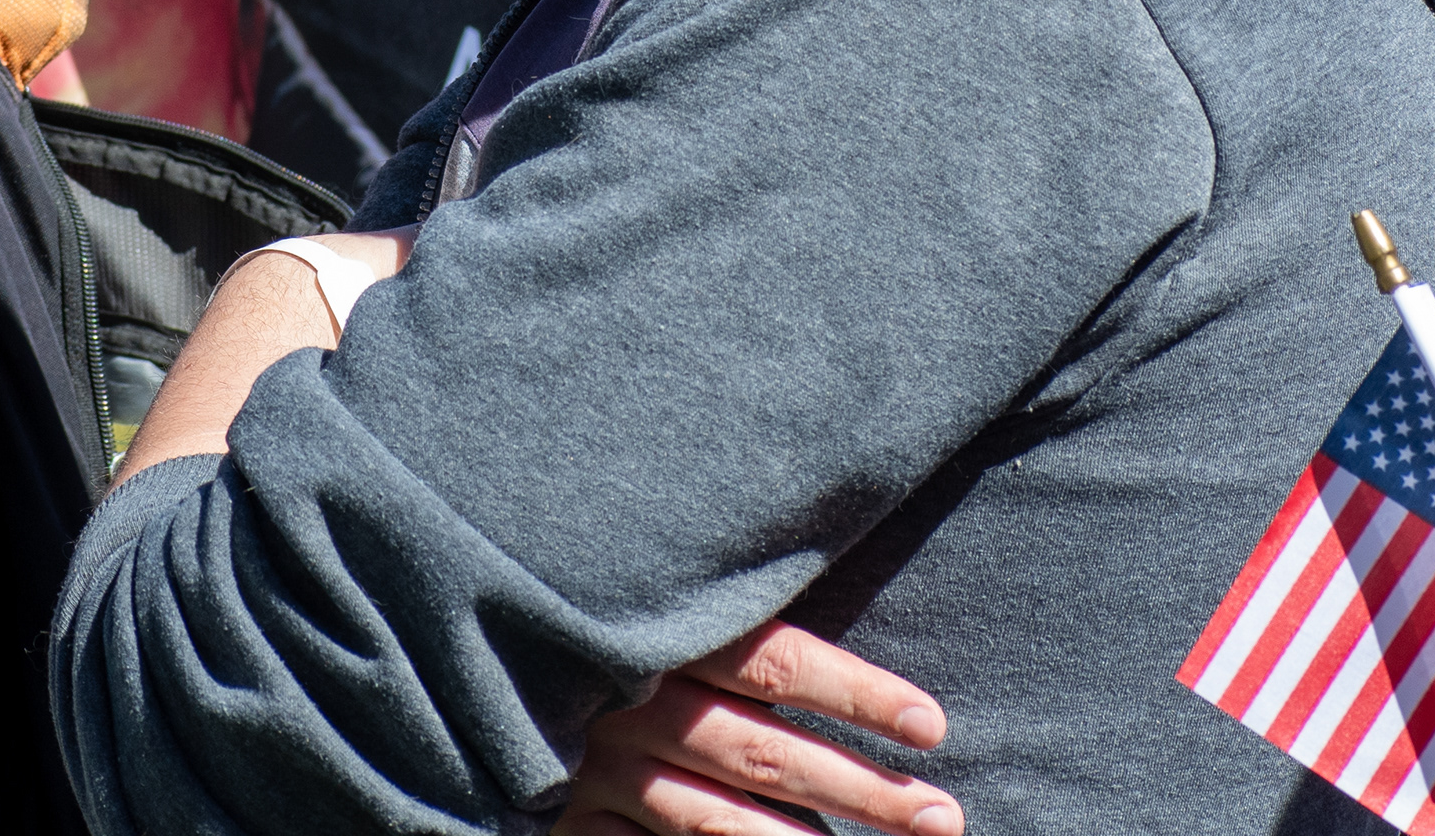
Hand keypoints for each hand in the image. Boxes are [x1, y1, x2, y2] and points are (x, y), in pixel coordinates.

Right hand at [557, 622, 959, 835]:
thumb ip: (749, 640)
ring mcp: (602, 773)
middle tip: (943, 819)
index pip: (778, 665)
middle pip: (766, 754)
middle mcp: (633, 704)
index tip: (932, 727)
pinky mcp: (574, 824)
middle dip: (862, 792)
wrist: (490, 664)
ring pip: (721, 824)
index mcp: (668, 637)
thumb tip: (876, 681)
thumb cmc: (621, 641)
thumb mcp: (676, 620)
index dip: (857, 695)